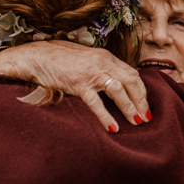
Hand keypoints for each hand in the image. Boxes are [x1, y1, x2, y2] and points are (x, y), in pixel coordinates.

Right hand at [0, 40, 150, 132]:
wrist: (37, 56)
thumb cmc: (60, 60)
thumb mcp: (86, 60)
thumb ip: (101, 69)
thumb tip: (116, 85)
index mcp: (106, 57)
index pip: (132, 73)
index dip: (142, 90)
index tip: (145, 105)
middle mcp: (102, 62)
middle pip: (131, 81)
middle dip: (141, 100)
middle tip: (146, 117)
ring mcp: (90, 72)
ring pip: (118, 90)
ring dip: (130, 107)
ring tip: (136, 122)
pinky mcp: (77, 83)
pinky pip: (96, 102)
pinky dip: (106, 116)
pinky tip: (113, 128)